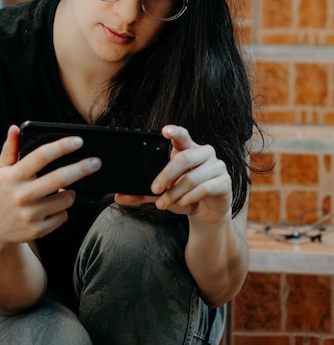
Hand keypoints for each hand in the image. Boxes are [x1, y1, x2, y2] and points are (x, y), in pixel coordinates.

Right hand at [0, 125, 101, 247]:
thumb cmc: (2, 192)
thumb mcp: (1, 170)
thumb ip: (10, 149)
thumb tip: (15, 128)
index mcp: (14, 176)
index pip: (41, 156)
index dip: (62, 147)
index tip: (78, 141)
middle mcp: (21, 195)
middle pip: (59, 179)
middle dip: (81, 168)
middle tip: (96, 162)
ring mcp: (30, 214)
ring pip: (66, 199)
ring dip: (71, 192)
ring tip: (64, 190)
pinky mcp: (38, 230)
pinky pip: (63, 216)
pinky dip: (63, 210)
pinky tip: (53, 207)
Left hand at [115, 125, 232, 225]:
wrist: (206, 214)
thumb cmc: (183, 197)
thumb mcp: (162, 194)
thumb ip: (142, 194)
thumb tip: (119, 197)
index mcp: (189, 149)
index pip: (182, 136)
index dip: (175, 132)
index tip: (165, 130)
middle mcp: (205, 153)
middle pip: (184, 158)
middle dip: (166, 175)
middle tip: (154, 189)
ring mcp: (217, 166)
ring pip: (192, 177)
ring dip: (175, 193)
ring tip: (163, 204)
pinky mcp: (225, 182)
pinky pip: (205, 188)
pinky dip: (190, 197)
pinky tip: (181, 204)